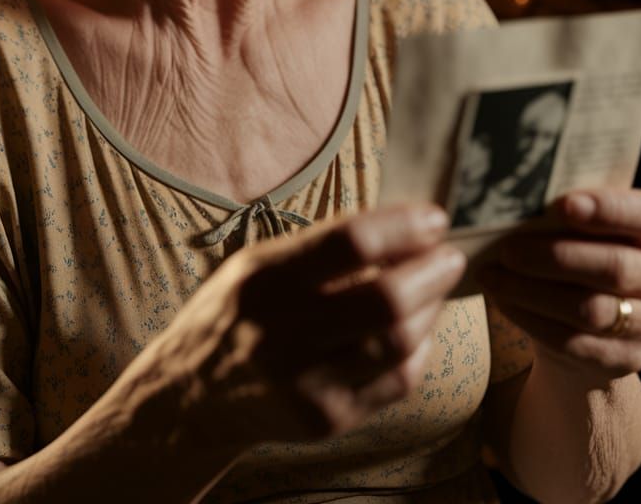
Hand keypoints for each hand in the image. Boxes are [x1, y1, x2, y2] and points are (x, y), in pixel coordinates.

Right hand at [148, 204, 465, 447]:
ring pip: (400, 344)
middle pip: (387, 300)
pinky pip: (397, 382)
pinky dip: (420, 349)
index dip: (404, 227)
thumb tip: (403, 228)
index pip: (350, 243)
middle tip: (451, 255)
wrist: (190, 398)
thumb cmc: (235, 312)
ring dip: (433, 308)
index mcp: (267, 278)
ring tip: (435, 288)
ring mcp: (308, 384)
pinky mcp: (327, 421)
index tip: (434, 219)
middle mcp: (285, 332)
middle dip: (433, 271)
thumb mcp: (259, 263)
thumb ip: (322, 248)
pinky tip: (417, 329)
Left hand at [477, 187, 640, 383]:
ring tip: (493, 276)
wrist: (588, 322)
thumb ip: (570, 213)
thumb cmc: (583, 253)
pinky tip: (503, 301)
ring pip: (592, 310)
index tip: (563, 204)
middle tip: (508, 248)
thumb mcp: (587, 228)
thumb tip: (518, 202)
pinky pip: (575, 342)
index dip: (609, 209)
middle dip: (556, 256)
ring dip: (533, 291)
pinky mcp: (629, 358)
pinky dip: (532, 319)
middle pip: (616, 267)